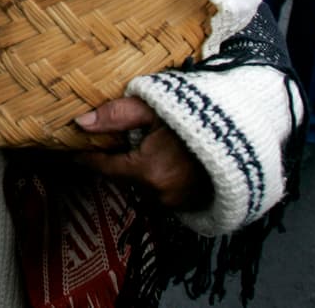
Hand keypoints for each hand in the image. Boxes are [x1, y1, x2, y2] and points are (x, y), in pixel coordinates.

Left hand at [74, 96, 212, 210]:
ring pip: (140, 186)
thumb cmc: (198, 117)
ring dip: (137, 170)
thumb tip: (81, 122)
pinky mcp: (189, 206)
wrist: (241, 134)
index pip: (104, 168)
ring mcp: (176, 203)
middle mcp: (159, 194)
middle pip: (122, 177)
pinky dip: (156, 178)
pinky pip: (160, 193)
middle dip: (115, 161)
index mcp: (148, 171)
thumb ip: (116, 114)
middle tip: (112, 141)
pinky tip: (164, 159)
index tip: (73, 151)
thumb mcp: (154, 108)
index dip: (87, 158)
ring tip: (146, 147)